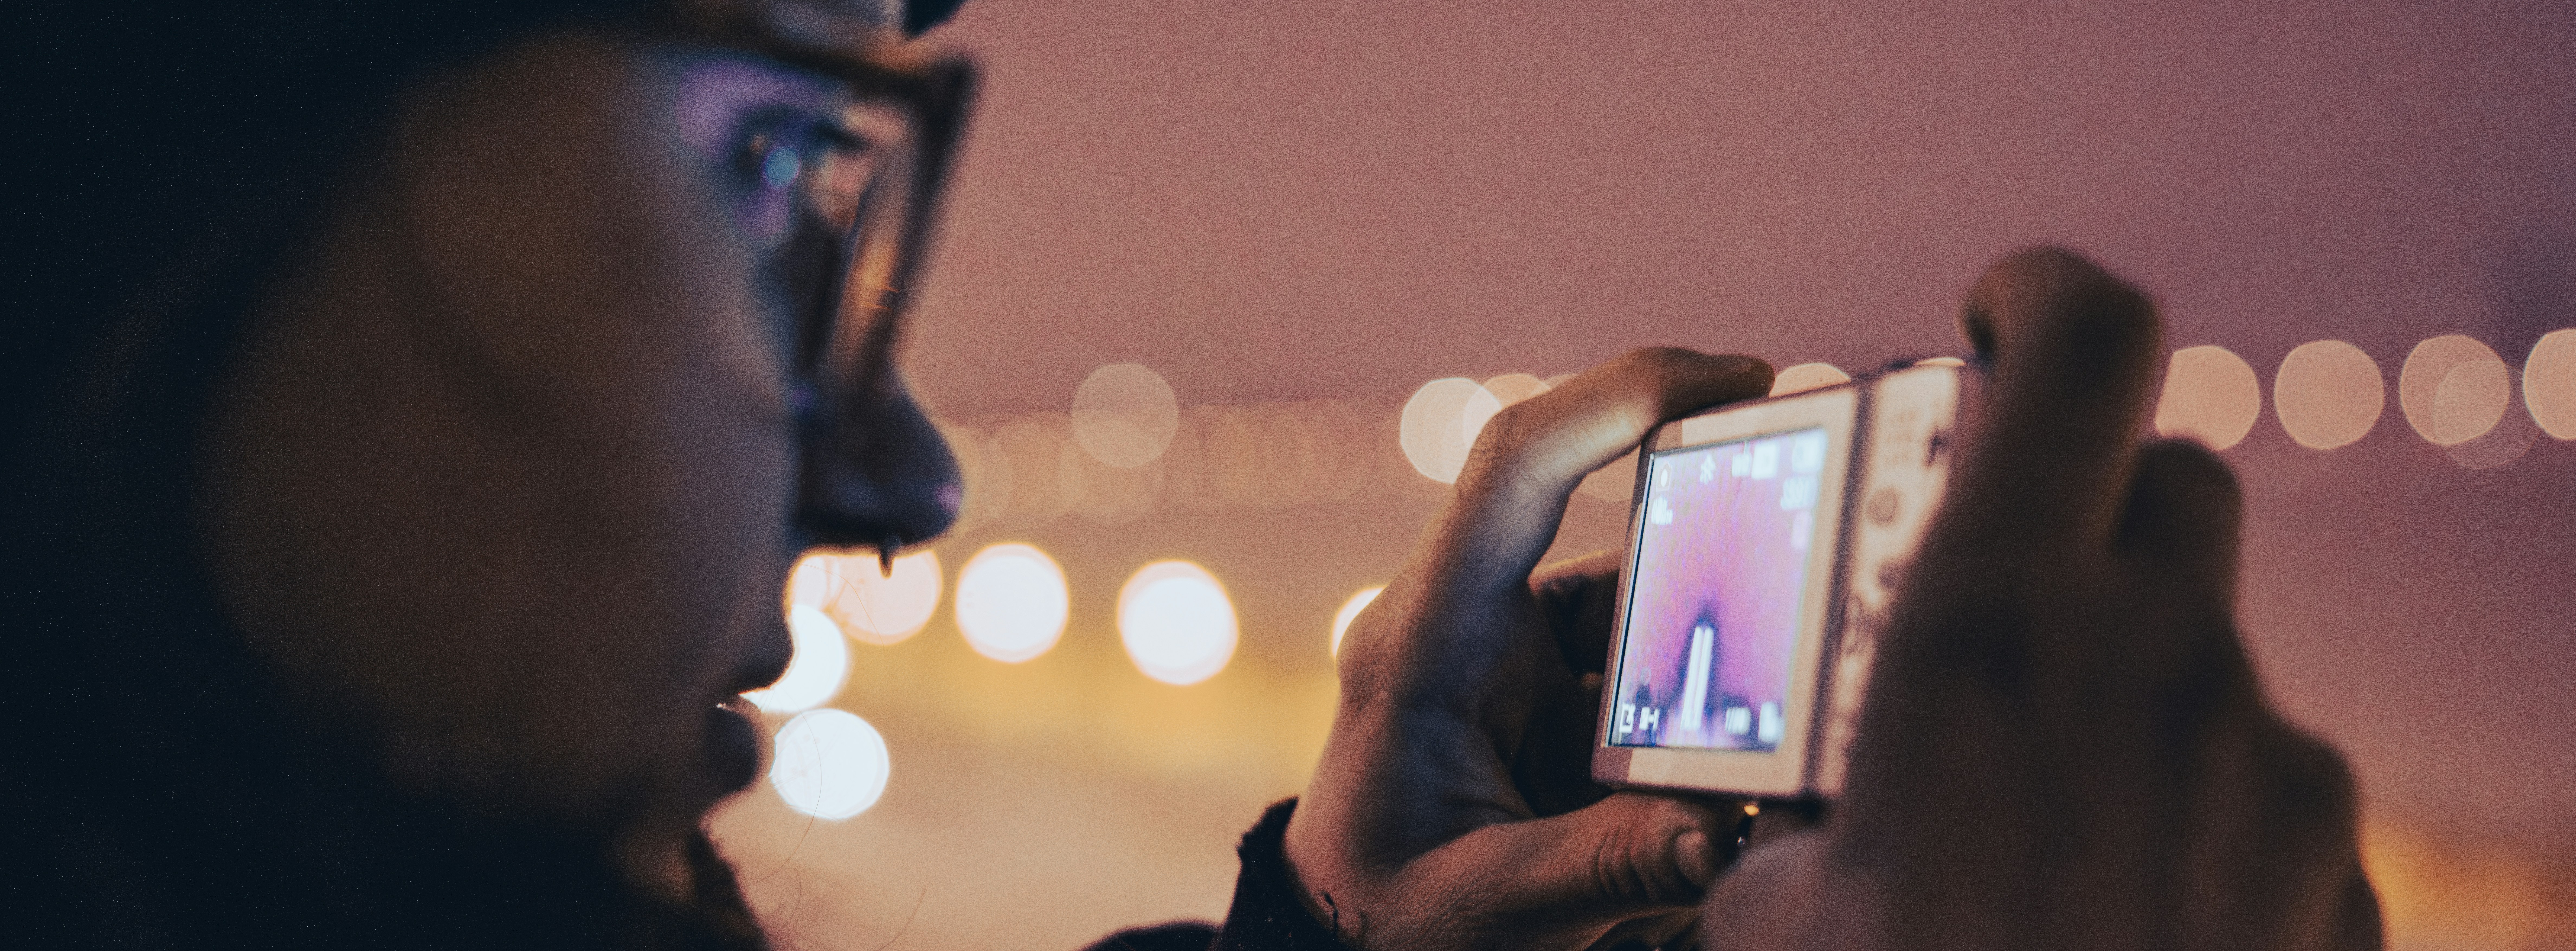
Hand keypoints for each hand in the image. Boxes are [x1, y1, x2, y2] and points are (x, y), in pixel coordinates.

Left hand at [1285, 348, 1775, 950]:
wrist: (1340, 943)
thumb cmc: (1384, 920)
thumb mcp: (1486, 909)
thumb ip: (1604, 870)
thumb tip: (1722, 837)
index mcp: (1426, 641)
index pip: (1513, 468)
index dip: (1617, 398)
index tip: (1734, 379)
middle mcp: (1470, 623)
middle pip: (1605, 525)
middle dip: (1714, 530)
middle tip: (1820, 529)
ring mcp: (1513, 657)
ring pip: (1644, 610)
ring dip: (1717, 650)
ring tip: (1782, 710)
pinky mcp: (1551, 697)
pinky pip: (1646, 671)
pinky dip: (1700, 710)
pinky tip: (1735, 773)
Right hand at [1702, 247, 2381, 949]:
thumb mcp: (1778, 909)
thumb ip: (1805, 804)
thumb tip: (1788, 804)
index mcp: (2000, 635)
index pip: (2083, 350)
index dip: (2045, 293)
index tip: (1994, 311)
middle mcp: (2163, 669)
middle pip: (2170, 483)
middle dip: (2088, 504)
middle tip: (2002, 583)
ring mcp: (2275, 771)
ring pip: (2215, 656)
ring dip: (2134, 690)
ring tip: (2044, 817)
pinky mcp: (2339, 872)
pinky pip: (2264, 788)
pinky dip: (2192, 813)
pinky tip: (2116, 905)